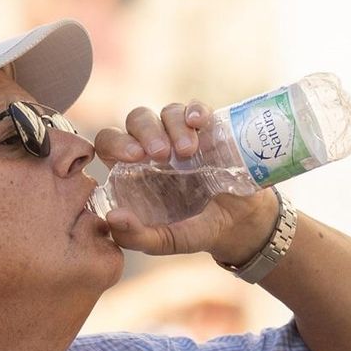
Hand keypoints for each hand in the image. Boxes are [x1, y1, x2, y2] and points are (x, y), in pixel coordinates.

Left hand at [93, 101, 279, 262]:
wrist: (240, 225)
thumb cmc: (196, 230)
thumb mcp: (167, 241)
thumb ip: (136, 236)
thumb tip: (112, 217)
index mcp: (133, 170)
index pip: (109, 142)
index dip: (115, 143)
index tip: (133, 157)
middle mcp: (155, 147)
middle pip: (137, 120)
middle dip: (145, 131)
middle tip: (161, 154)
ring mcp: (182, 135)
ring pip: (167, 113)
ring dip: (173, 126)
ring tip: (188, 152)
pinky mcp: (210, 129)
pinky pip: (197, 109)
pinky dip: (196, 110)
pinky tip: (198, 122)